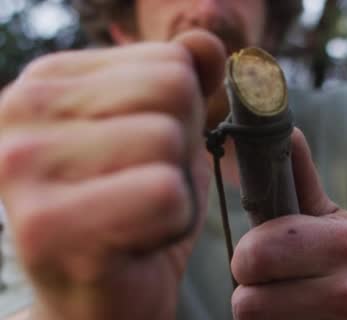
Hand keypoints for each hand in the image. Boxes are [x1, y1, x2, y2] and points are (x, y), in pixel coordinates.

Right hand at [0, 31, 224, 319]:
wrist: (103, 299)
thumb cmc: (137, 213)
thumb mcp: (170, 136)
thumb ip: (186, 82)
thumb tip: (207, 42)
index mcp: (49, 81)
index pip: (170, 62)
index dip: (184, 116)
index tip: (148, 156)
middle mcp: (21, 109)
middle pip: (172, 92)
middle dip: (182, 149)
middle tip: (148, 188)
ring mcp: (23, 165)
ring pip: (167, 140)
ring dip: (176, 189)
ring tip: (141, 214)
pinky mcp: (46, 224)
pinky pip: (164, 194)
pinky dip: (171, 222)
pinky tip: (137, 240)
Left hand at [230, 130, 346, 319]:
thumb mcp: (334, 220)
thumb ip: (302, 179)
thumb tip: (287, 129)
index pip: (259, 254)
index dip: (247, 257)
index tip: (257, 257)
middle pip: (248, 302)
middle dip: (249, 291)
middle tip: (266, 284)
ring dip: (261, 314)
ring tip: (285, 304)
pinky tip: (296, 318)